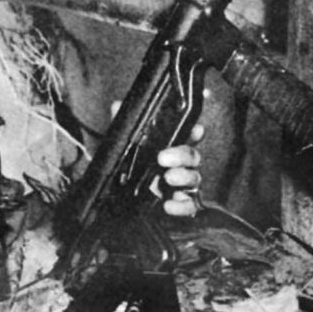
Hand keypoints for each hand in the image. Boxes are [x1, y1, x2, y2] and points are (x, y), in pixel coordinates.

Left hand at [109, 101, 204, 217]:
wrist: (120, 199)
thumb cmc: (129, 169)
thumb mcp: (122, 148)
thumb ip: (122, 128)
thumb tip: (116, 106)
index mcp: (169, 148)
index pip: (187, 136)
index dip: (194, 132)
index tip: (196, 130)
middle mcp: (179, 165)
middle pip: (192, 156)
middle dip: (181, 155)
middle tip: (162, 158)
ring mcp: (181, 185)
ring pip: (194, 178)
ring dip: (183, 177)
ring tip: (167, 178)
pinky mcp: (180, 204)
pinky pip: (190, 205)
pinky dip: (182, 206)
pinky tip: (168, 204)